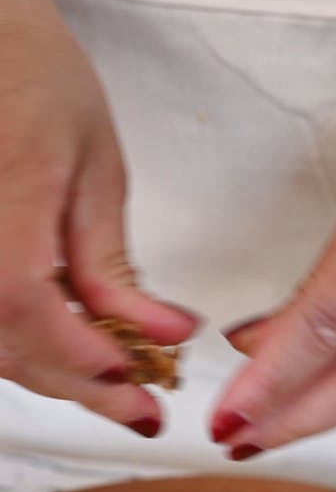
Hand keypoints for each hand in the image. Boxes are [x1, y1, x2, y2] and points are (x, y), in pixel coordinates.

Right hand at [0, 0, 197, 436]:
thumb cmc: (37, 83)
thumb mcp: (96, 169)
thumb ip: (114, 263)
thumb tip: (163, 334)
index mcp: (3, 190)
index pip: (22, 299)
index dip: (79, 352)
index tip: (137, 377)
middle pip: (7, 342)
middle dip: (83, 386)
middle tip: (143, 409)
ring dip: (60, 378)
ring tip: (120, 386)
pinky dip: (34, 353)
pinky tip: (75, 356)